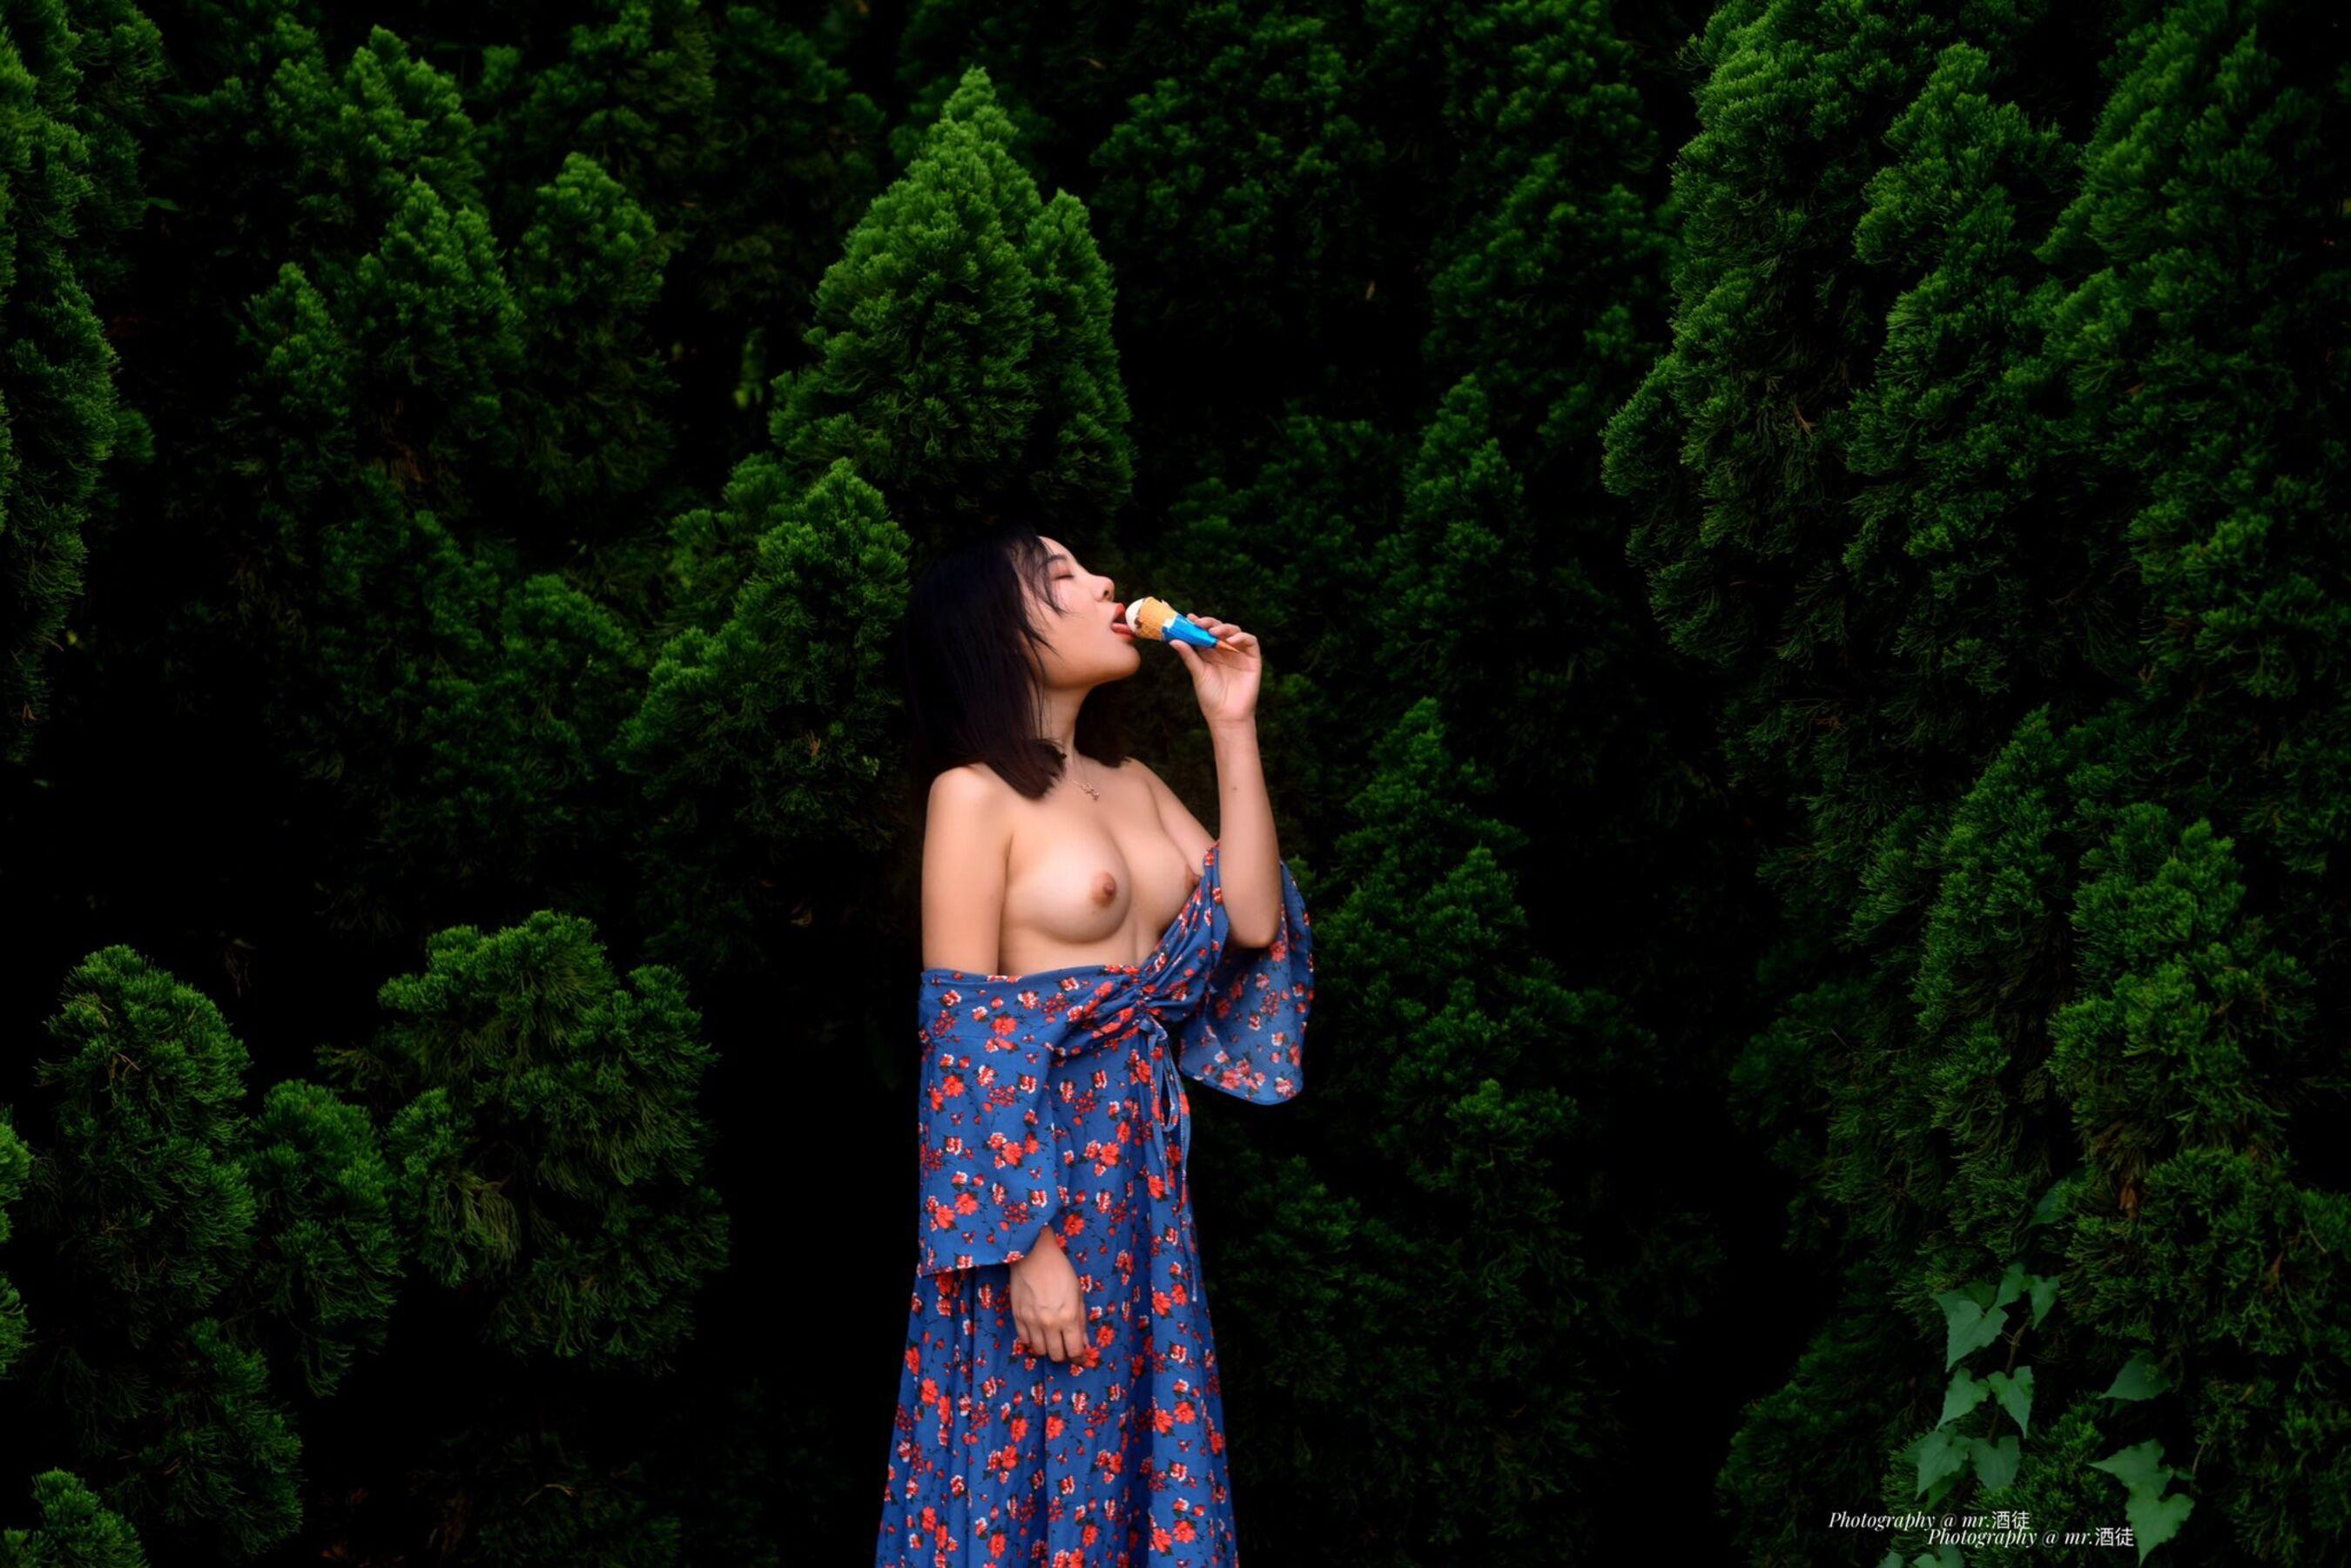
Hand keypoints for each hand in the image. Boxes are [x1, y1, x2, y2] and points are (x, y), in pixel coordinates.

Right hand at [1009, 1234, 1088, 1364]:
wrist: (1033, 1254)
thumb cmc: (1060, 1270)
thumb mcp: (1078, 1293)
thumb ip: (1081, 1320)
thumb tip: (1084, 1342)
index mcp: (1068, 1317)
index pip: (1074, 1350)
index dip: (1079, 1357)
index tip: (1080, 1356)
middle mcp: (1049, 1323)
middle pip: (1056, 1355)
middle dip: (1064, 1354)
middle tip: (1066, 1347)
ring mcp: (1031, 1322)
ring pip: (1040, 1351)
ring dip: (1048, 1348)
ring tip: (1052, 1339)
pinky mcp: (1017, 1317)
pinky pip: (1024, 1340)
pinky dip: (1032, 1341)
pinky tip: (1038, 1332)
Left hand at [1168, 613, 1260, 727]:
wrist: (1226, 715)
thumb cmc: (1210, 697)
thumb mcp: (1198, 673)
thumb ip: (1189, 655)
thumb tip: (1173, 640)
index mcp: (1209, 653)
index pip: (1204, 633)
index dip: (1197, 624)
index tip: (1188, 618)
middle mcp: (1224, 650)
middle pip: (1218, 629)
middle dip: (1209, 623)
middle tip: (1199, 623)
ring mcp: (1239, 653)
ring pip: (1234, 631)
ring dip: (1224, 628)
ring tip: (1213, 632)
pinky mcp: (1252, 658)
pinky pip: (1250, 641)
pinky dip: (1241, 637)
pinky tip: (1230, 641)